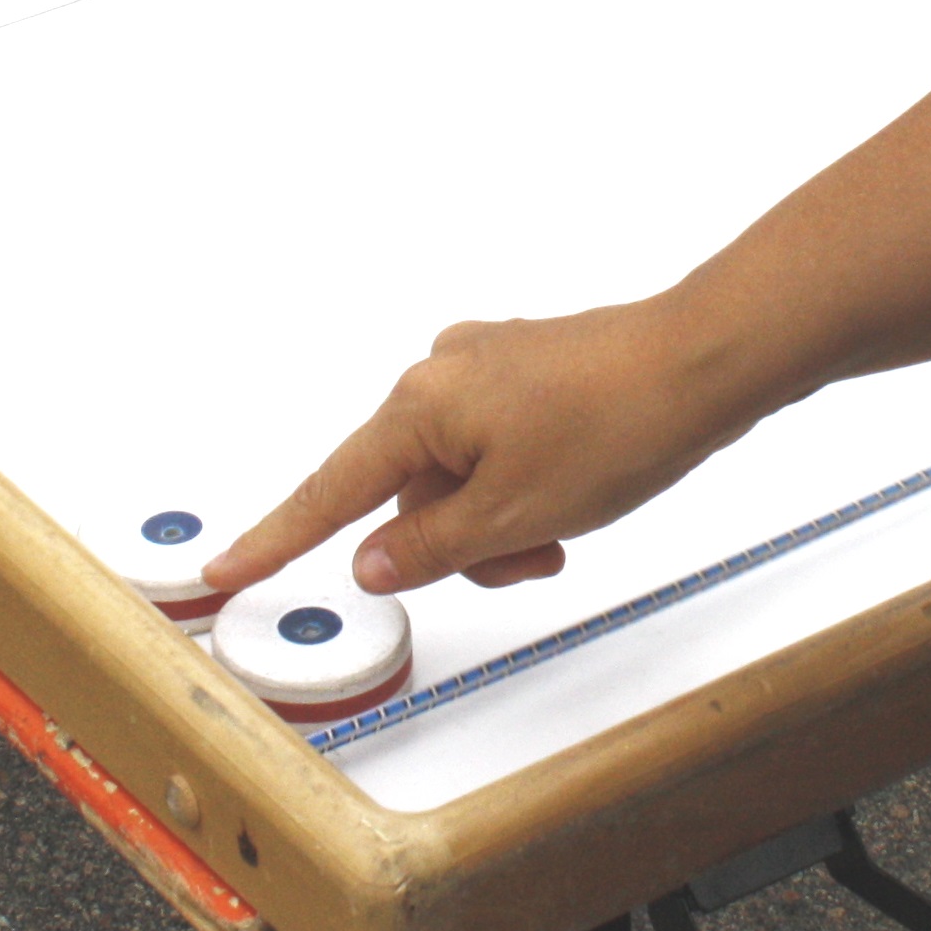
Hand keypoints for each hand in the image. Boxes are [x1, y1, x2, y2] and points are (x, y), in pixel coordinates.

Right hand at [201, 297, 763, 598]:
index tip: (226, 569)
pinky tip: (577, 486)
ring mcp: (486, 368)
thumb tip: (372, 559)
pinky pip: (497, 449)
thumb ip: (431, 547)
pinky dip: (524, 487)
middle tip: (534, 555)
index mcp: (421, 406)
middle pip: (411, 494)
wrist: (704, 361)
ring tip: (567, 521)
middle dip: (461, 542)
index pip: (333, 491)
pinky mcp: (527, 371)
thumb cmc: (618, 422)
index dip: (278, 540)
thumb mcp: (514, 515)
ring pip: (460, 478)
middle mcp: (441, 375)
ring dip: (502, 520)